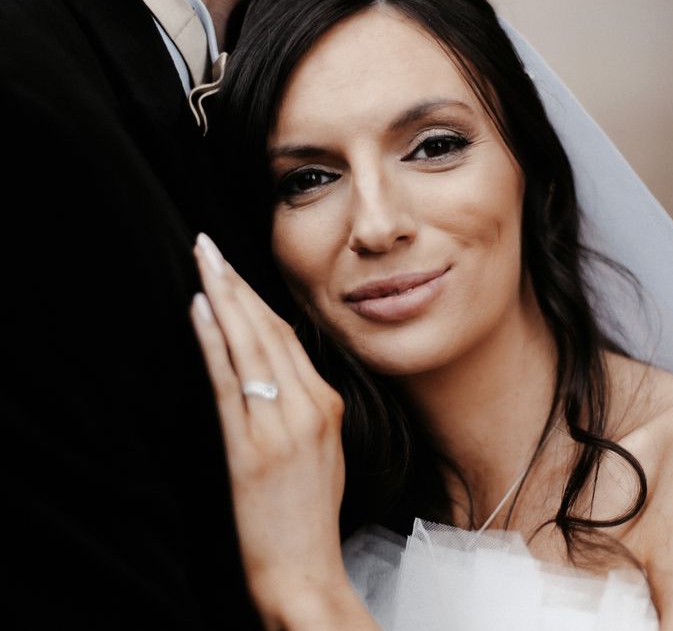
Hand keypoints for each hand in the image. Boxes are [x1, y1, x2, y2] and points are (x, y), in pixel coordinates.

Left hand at [189, 233, 347, 619]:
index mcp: (328, 404)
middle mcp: (309, 406)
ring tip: (201, 262)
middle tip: (209, 246)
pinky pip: (230, 381)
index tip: (235, 271)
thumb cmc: (309, 514)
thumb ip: (304, 404)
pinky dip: (213, 341)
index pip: (289, 337)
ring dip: (223, 298)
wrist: (305, 571)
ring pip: (250, 346)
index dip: (257, 299)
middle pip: (270, 330)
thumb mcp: (322, 449)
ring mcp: (282, 425)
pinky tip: (199, 310)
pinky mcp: (251, 448)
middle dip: (237, 283)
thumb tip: (277, 366)